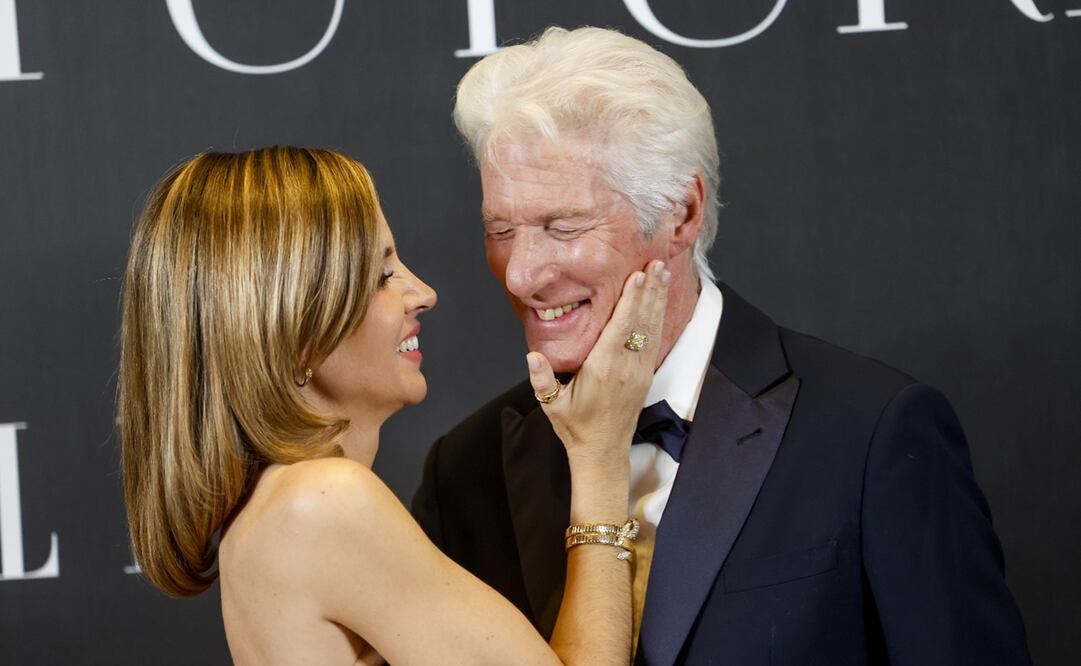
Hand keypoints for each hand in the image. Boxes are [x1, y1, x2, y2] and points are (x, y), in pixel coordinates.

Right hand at [527, 260, 669, 461]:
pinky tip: (659, 301)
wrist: (603, 452)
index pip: (620, 328)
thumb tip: (532, 356)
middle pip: (641, 321)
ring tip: (662, 272)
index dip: (631, 301)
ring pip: (651, 328)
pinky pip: (654, 340)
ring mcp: (638, 371)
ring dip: (657, 299)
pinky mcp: (644, 375)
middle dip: (649, 290)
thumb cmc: (576, 427)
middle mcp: (625, 368)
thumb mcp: (552, 405)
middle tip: (657, 263)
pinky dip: (657, 317)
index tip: (638, 277)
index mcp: (603, 370)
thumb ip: (542, 379)